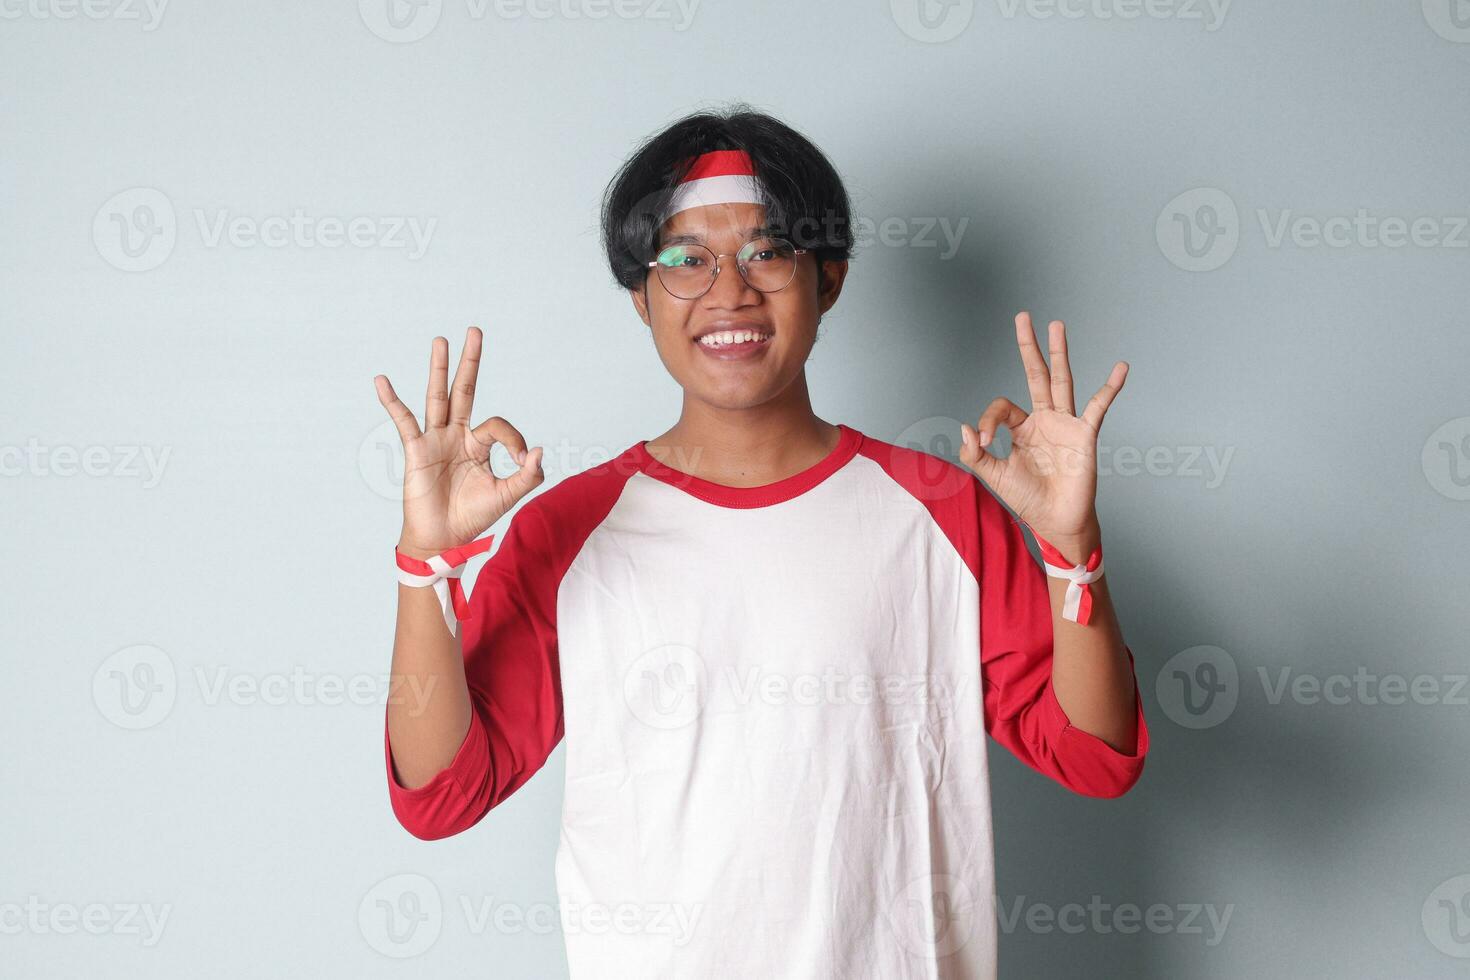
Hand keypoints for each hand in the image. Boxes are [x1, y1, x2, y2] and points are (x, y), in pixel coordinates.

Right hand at [374, 327, 543, 557]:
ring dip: (439, 369)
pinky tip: (382, 380)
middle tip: (476, 330)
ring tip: (440, 340)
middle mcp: (456, 435)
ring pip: (437, 397)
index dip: (515, 439)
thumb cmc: (473, 517)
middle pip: (464, 390)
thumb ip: (527, 475)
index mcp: (478, 444)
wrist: (444, 539)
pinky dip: (392, 401)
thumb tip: (540, 450)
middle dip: (470, 362)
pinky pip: (403, 421)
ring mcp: (435, 440)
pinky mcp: (416, 450)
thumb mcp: (508, 496)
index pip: (498, 425)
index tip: (523, 459)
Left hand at [958, 312, 1126, 559]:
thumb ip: (974, 454)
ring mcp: (1066, 424)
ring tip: (1056, 325)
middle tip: (1023, 316)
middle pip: (1036, 375)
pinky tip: (1120, 368)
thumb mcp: (992, 476)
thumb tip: (965, 428)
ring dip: (1059, 353)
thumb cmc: (1027, 498)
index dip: (989, 418)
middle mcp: (1044, 419)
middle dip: (1029, 346)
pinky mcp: (1084, 435)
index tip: (984, 439)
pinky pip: (1098, 407)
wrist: (1055, 521)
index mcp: (1021, 428)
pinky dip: (1110, 388)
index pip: (1002, 406)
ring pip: (1061, 381)